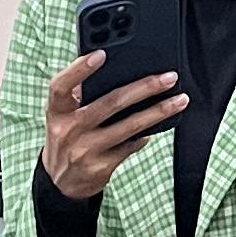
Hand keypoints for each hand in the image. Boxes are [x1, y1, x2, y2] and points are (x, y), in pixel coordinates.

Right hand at [41, 50, 185, 204]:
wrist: (62, 182)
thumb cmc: (66, 138)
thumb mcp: (62, 116)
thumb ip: (79, 94)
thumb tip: (114, 68)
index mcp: (56, 111)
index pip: (61, 86)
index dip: (79, 69)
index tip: (101, 54)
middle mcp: (68, 130)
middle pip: (110, 103)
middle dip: (144, 88)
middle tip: (168, 78)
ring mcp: (85, 150)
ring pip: (129, 126)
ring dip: (158, 112)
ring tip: (178, 100)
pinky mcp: (101, 166)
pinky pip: (131, 145)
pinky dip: (147, 133)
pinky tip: (161, 124)